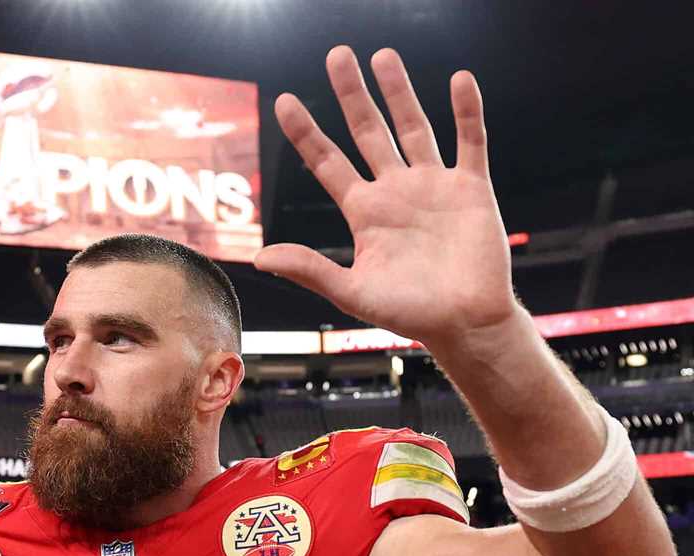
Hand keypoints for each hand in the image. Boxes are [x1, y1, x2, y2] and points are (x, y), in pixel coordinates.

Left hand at [254, 47, 515, 350]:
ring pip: (413, 128)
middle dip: (352, 94)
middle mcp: (395, 191)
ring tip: (384, 55)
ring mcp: (433, 186)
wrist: (464, 324)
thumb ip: (310, 269)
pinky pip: (469, 142)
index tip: (284, 102)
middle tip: (338, 55)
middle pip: (367, 131)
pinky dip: (466, 112)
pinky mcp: (471, 189)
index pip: (327, 161)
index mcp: (364, 212)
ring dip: (400, 92)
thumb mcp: (351, 292)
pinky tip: (458, 80)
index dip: (306, 132)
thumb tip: (260, 257)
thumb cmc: (409, 314)